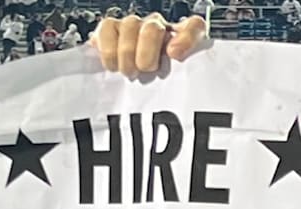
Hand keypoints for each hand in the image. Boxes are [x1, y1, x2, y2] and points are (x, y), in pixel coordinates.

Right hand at [90, 13, 206, 75]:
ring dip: (126, 52)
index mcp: (180, 40)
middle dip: (147, 51)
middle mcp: (157, 29)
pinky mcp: (111, 30)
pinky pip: (107, 28)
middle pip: (153, 26)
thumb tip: (176, 66)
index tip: (175, 55)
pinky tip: (113, 65)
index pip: (193, 27)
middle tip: (145, 69)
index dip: (186, 38)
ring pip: (130, 24)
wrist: (131, 92)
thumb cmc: (157, 85)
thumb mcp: (176, 86)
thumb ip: (185, 79)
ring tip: (128, 72)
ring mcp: (134, 28)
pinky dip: (108, 49)